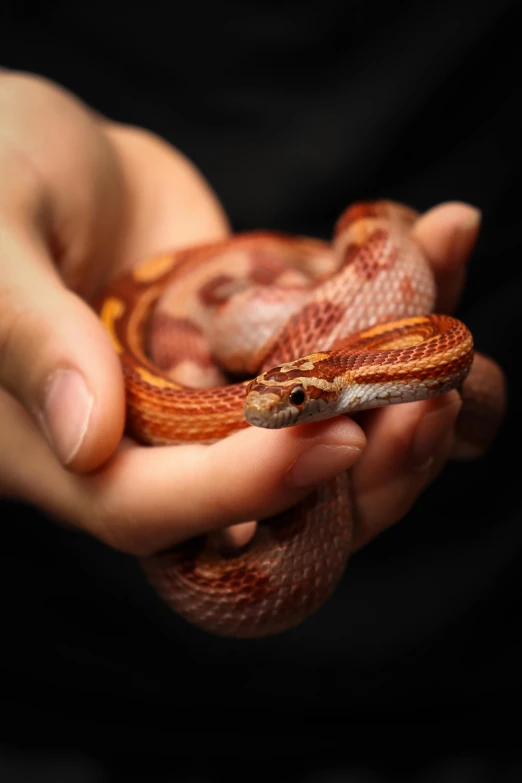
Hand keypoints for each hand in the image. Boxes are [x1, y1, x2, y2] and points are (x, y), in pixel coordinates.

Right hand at [0, 70, 480, 556]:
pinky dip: (389, 325)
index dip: (237, 491)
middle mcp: (141, 442)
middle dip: (351, 480)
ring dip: (391, 410)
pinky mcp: (256, 352)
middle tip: (426, 407)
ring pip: (309, 448)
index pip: (146, 509)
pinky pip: (328, 366)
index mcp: (57, 445)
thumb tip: (87, 440)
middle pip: (252, 512)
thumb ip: (25, 334)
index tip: (329, 436)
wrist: (49, 147)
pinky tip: (437, 258)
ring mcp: (208, 400)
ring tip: (450, 350)